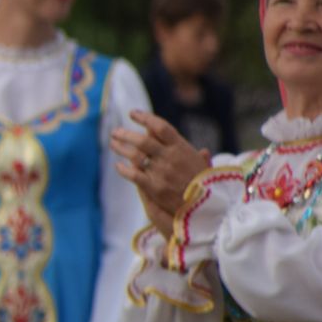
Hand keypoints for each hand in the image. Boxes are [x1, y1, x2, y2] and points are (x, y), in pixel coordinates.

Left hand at [111, 111, 208, 234]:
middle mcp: (170, 157)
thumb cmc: (204, 182)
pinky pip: (133, 175)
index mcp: (182, 147)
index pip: (160, 127)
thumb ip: (183, 147)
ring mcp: (161, 172)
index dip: (145, 118)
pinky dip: (123, 169)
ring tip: (113, 143)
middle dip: (126, 134)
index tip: (132, 113)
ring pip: (135, 155)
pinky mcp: (154, 187)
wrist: (208, 207)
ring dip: (121, 148)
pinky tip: (117, 166)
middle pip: (143, 140)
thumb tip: (171, 136)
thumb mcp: (198, 161)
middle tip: (115, 131)